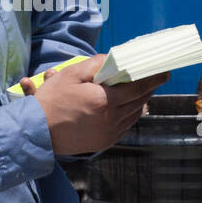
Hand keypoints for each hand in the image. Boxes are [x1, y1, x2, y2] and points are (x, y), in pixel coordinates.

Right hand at [20, 54, 169, 155]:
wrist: (37, 132)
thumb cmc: (51, 101)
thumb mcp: (70, 75)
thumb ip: (94, 65)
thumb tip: (112, 60)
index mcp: (104, 100)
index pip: (137, 88)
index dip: (152, 79)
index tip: (164, 73)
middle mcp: (111, 119)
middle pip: (138, 102)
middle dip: (148, 89)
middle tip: (155, 79)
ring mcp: (108, 133)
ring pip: (133, 115)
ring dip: (140, 102)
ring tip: (142, 92)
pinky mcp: (103, 142)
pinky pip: (124, 127)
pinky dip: (129, 116)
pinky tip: (128, 108)